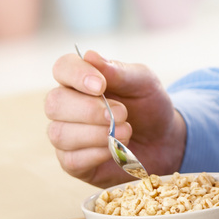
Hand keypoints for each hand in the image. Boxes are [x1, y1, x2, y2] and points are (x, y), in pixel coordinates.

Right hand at [45, 48, 186, 186]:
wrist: (163, 140)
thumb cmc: (148, 105)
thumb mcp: (143, 82)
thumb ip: (118, 71)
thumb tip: (90, 55)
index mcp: (81, 79)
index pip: (62, 68)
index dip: (77, 75)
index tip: (100, 85)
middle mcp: (67, 106)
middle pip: (54, 103)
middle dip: (89, 110)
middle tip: (122, 113)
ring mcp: (66, 135)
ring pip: (60, 133)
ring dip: (96, 134)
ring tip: (126, 132)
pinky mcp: (73, 162)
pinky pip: (71, 160)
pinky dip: (97, 154)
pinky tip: (115, 148)